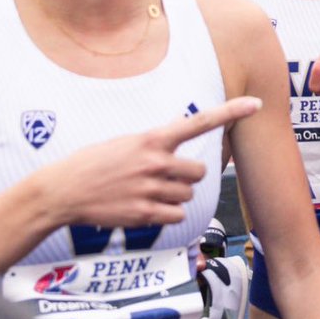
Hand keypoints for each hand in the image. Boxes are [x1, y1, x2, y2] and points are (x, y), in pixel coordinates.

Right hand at [49, 96, 260, 228]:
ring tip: (146, 191)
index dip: (231, 112)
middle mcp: (156, 162)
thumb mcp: (125, 142)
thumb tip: (177, 133)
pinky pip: (176, 215)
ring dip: (174, 195)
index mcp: (153, 138)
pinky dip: (167, 214)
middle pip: (199, 171)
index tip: (256, 103)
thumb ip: (155, 142)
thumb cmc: (93, 163)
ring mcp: (151, 188)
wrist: (63, 190)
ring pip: (188, 194)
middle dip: (187, 176)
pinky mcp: (145, 213)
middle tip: (163, 177)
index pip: (199, 122)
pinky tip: (146, 208)